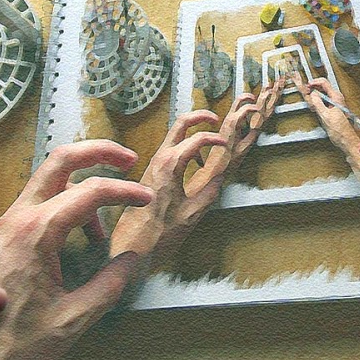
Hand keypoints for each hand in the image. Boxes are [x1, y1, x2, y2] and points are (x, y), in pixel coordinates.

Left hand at [0, 140, 156, 359]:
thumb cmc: (11, 352)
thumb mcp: (73, 321)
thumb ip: (109, 284)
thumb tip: (131, 259)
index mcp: (36, 233)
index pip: (91, 190)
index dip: (126, 191)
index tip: (148, 201)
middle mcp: (15, 219)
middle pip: (59, 161)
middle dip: (96, 153)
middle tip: (127, 160)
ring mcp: (2, 228)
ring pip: (45, 181)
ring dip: (79, 184)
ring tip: (105, 221)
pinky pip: (35, 206)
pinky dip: (62, 206)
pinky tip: (76, 242)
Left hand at [112, 83, 278, 258]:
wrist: (133, 243)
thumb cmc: (158, 232)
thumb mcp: (193, 213)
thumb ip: (210, 192)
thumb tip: (220, 178)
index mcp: (171, 165)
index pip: (198, 137)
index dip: (216, 138)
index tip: (226, 144)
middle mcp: (159, 158)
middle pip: (180, 122)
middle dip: (200, 116)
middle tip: (215, 119)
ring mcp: (153, 163)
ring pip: (174, 133)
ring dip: (192, 132)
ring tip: (208, 144)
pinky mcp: (151, 170)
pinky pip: (170, 148)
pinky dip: (185, 147)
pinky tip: (194, 164)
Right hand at [295, 74, 359, 153]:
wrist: (346, 140)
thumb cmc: (340, 131)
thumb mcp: (325, 116)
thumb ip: (318, 104)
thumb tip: (312, 95)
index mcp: (336, 97)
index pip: (324, 82)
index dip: (314, 83)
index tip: (307, 86)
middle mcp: (337, 99)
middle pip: (323, 88)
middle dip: (313, 90)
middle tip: (306, 94)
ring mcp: (335, 104)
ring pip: (322, 95)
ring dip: (315, 97)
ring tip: (310, 102)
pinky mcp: (333, 110)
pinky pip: (324, 102)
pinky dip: (317, 103)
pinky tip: (314, 108)